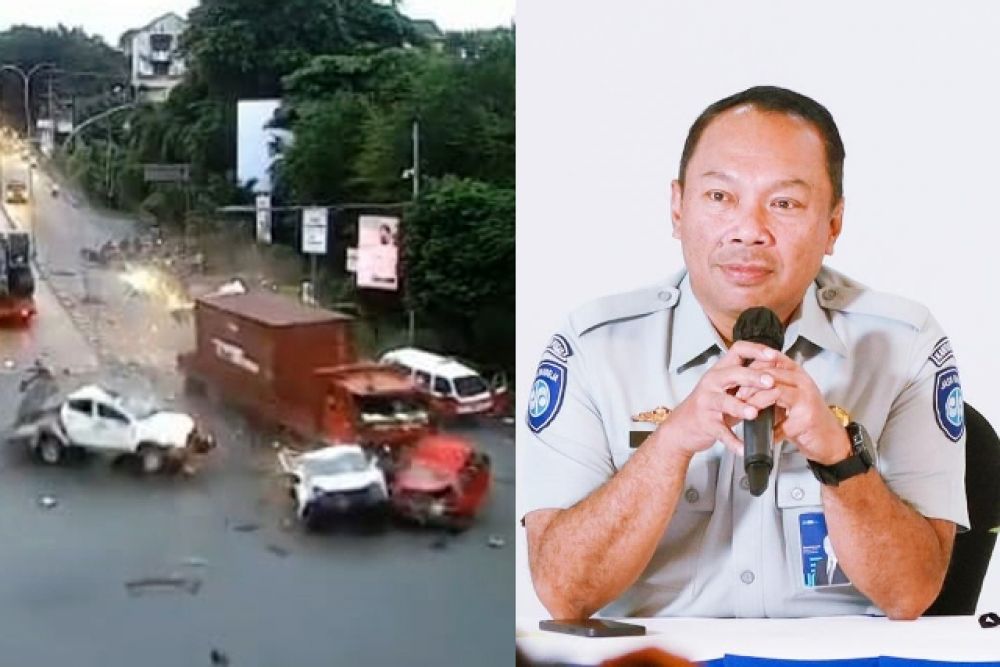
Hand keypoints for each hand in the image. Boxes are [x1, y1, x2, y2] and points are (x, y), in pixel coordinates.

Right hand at [661, 341, 779, 456]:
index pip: (738, 350)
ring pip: (724, 402)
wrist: (682, 427)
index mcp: (721, 371)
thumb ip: (749, 383)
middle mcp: (712, 382)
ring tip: (753, 413)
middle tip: (770, 382)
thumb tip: (778, 377)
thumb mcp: (728, 390)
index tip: (774, 356)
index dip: (756, 350)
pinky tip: (743, 447)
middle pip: (733, 373)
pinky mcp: (705, 423)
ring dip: (740, 407)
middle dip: (753, 377)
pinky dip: (732, 440)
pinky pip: (720, 431)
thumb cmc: (710, 407)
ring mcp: (707, 402)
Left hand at [736, 351, 850, 463]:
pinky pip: (782, 415)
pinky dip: (766, 418)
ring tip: (745, 408)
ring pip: (774, 388)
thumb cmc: (806, 421)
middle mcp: (802, 380)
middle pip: (770, 372)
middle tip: (737, 395)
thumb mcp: (785, 401)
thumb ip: (769, 391)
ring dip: (755, 399)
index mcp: (795, 374)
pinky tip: (760, 425)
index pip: (771, 359)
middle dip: (749, 383)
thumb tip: (741, 390)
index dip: (751, 366)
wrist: (829, 441)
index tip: (738, 378)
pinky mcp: (806, 414)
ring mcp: (806, 396)